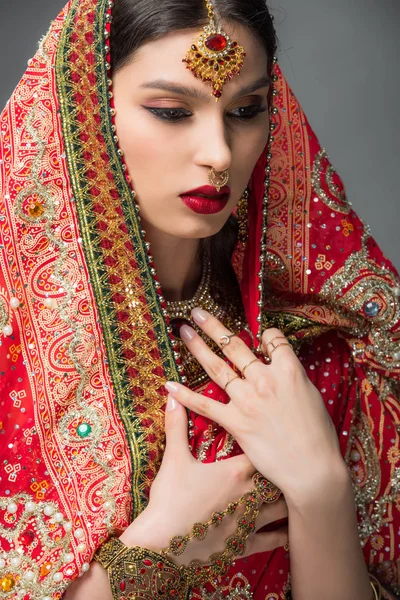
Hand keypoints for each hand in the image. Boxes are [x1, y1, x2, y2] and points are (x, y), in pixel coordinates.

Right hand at [120, 397, 287, 564]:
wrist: (161, 545)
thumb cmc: (169, 499)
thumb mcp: (173, 459)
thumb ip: (176, 425)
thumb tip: (172, 395)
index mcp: (235, 471)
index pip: (264, 451)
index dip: (270, 445)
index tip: (276, 439)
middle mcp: (249, 494)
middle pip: (279, 478)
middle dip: (286, 471)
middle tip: (295, 462)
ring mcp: (250, 521)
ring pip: (282, 508)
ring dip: (290, 499)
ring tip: (301, 491)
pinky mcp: (245, 545)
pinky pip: (274, 540)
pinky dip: (285, 533)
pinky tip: (293, 530)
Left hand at [164, 308, 345, 504]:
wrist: (313, 468)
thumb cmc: (319, 435)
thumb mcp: (312, 395)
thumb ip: (291, 376)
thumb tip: (279, 365)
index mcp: (289, 370)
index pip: (273, 339)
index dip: (266, 335)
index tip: (261, 336)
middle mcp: (265, 380)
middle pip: (236, 345)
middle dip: (214, 326)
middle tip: (197, 312)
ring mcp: (248, 400)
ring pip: (218, 367)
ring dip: (198, 348)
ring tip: (184, 331)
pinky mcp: (236, 422)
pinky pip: (206, 405)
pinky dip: (186, 395)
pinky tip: (171, 385)